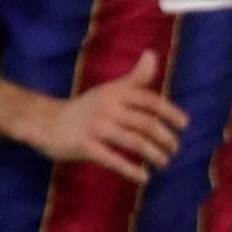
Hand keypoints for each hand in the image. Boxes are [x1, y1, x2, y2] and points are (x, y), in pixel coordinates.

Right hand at [32, 52, 186, 182]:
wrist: (47, 122)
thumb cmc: (87, 108)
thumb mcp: (110, 90)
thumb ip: (135, 78)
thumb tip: (152, 54)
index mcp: (115, 93)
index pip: (149, 100)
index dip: (169, 112)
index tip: (184, 124)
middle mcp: (107, 108)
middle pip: (145, 124)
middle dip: (165, 138)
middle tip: (174, 149)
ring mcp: (95, 128)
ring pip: (134, 143)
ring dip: (154, 155)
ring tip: (164, 162)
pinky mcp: (85, 146)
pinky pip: (113, 160)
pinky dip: (131, 170)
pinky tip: (144, 178)